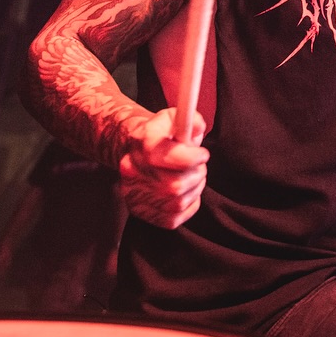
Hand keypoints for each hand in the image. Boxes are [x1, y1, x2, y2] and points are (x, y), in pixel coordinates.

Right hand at [118, 107, 208, 228]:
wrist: (135, 147)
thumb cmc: (161, 133)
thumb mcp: (176, 117)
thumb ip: (192, 120)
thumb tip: (198, 129)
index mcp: (143, 143)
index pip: (170, 157)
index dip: (194, 158)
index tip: (202, 154)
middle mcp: (133, 170)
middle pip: (175, 185)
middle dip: (196, 176)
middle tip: (198, 167)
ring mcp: (133, 193)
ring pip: (176, 204)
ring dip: (194, 191)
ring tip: (192, 177)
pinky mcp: (138, 210)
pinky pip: (172, 219)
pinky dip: (187, 207)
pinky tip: (186, 192)